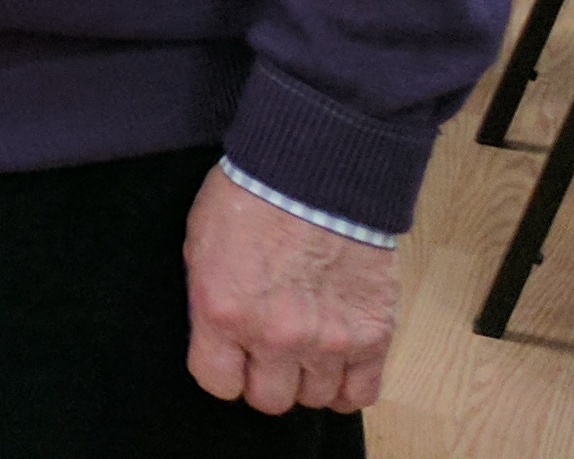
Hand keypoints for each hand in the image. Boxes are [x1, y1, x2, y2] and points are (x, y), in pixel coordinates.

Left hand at [186, 165, 397, 414]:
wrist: (314, 172)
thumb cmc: (249, 199)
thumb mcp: (200, 247)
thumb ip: (210, 303)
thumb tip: (219, 340)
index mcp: (223, 312)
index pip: (217, 383)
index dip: (222, 371)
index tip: (230, 357)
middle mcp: (274, 336)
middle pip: (269, 399)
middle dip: (264, 378)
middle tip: (269, 351)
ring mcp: (328, 340)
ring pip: (316, 398)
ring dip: (307, 378)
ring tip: (305, 349)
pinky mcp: (373, 335)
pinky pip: (362, 394)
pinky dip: (349, 386)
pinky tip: (338, 366)